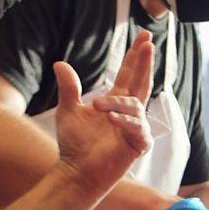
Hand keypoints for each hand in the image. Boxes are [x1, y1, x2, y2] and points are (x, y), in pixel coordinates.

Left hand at [54, 31, 154, 195]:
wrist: (75, 171)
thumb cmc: (74, 144)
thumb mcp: (67, 110)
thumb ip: (69, 87)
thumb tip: (60, 63)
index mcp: (114, 102)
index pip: (129, 75)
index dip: (135, 57)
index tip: (143, 38)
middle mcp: (127, 112)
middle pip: (141, 82)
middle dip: (145, 63)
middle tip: (149, 43)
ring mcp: (134, 128)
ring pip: (135, 106)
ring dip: (118, 103)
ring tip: (98, 106)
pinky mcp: (137, 145)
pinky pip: (138, 129)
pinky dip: (125, 122)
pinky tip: (111, 119)